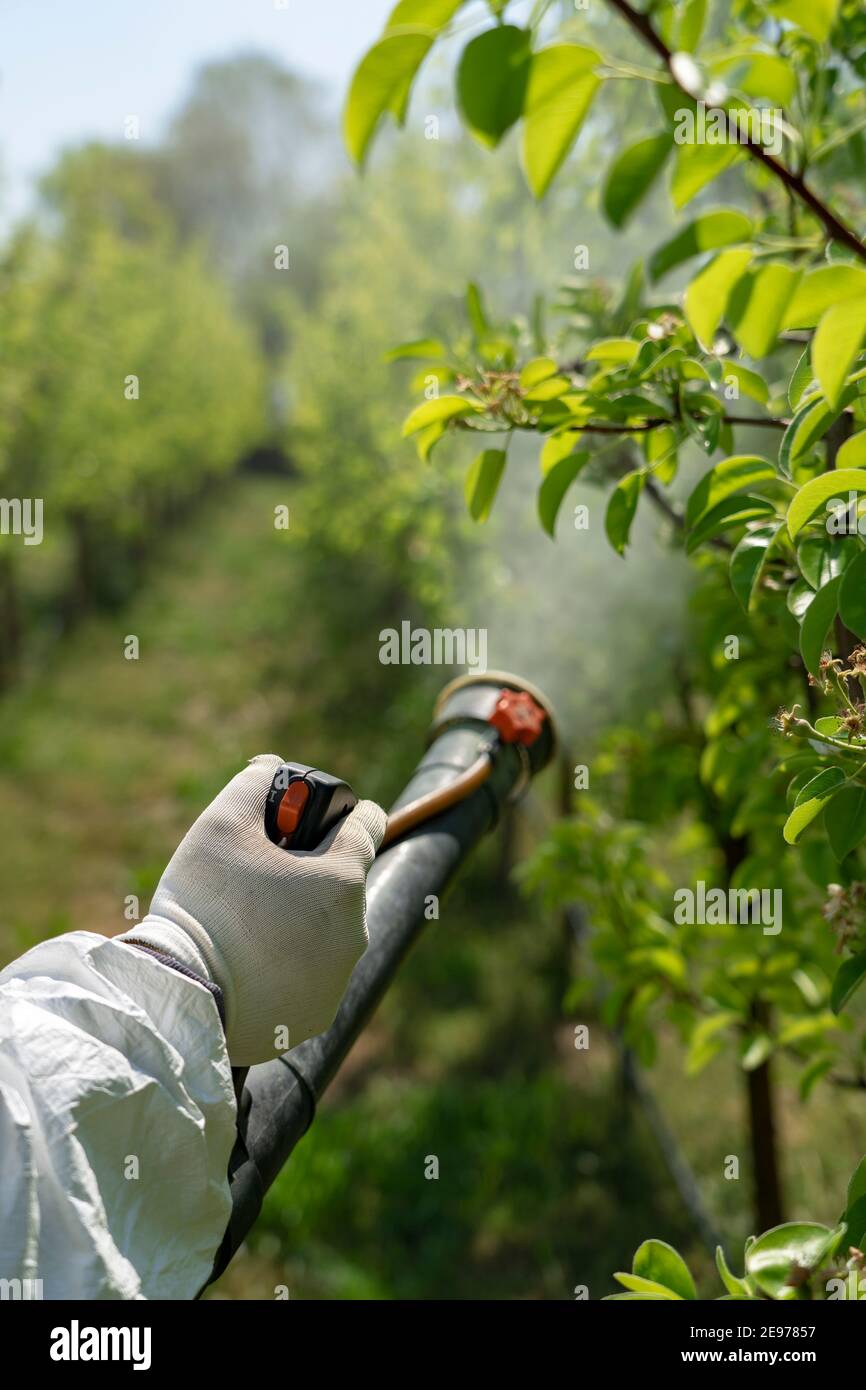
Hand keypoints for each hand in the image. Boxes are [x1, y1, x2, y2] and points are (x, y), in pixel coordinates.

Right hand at [118, 755, 385, 1063]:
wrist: (181, 996)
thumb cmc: (205, 902)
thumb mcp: (221, 823)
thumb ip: (254, 785)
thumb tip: (269, 769)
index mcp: (343, 879)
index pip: (370, 824)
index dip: (341, 813)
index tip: (311, 821)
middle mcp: (354, 930)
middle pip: (342, 881)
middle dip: (310, 871)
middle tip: (258, 876)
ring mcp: (338, 976)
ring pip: (327, 930)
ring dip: (299, 919)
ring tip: (246, 922)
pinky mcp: (317, 1012)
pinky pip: (310, 975)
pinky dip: (287, 964)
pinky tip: (247, 962)